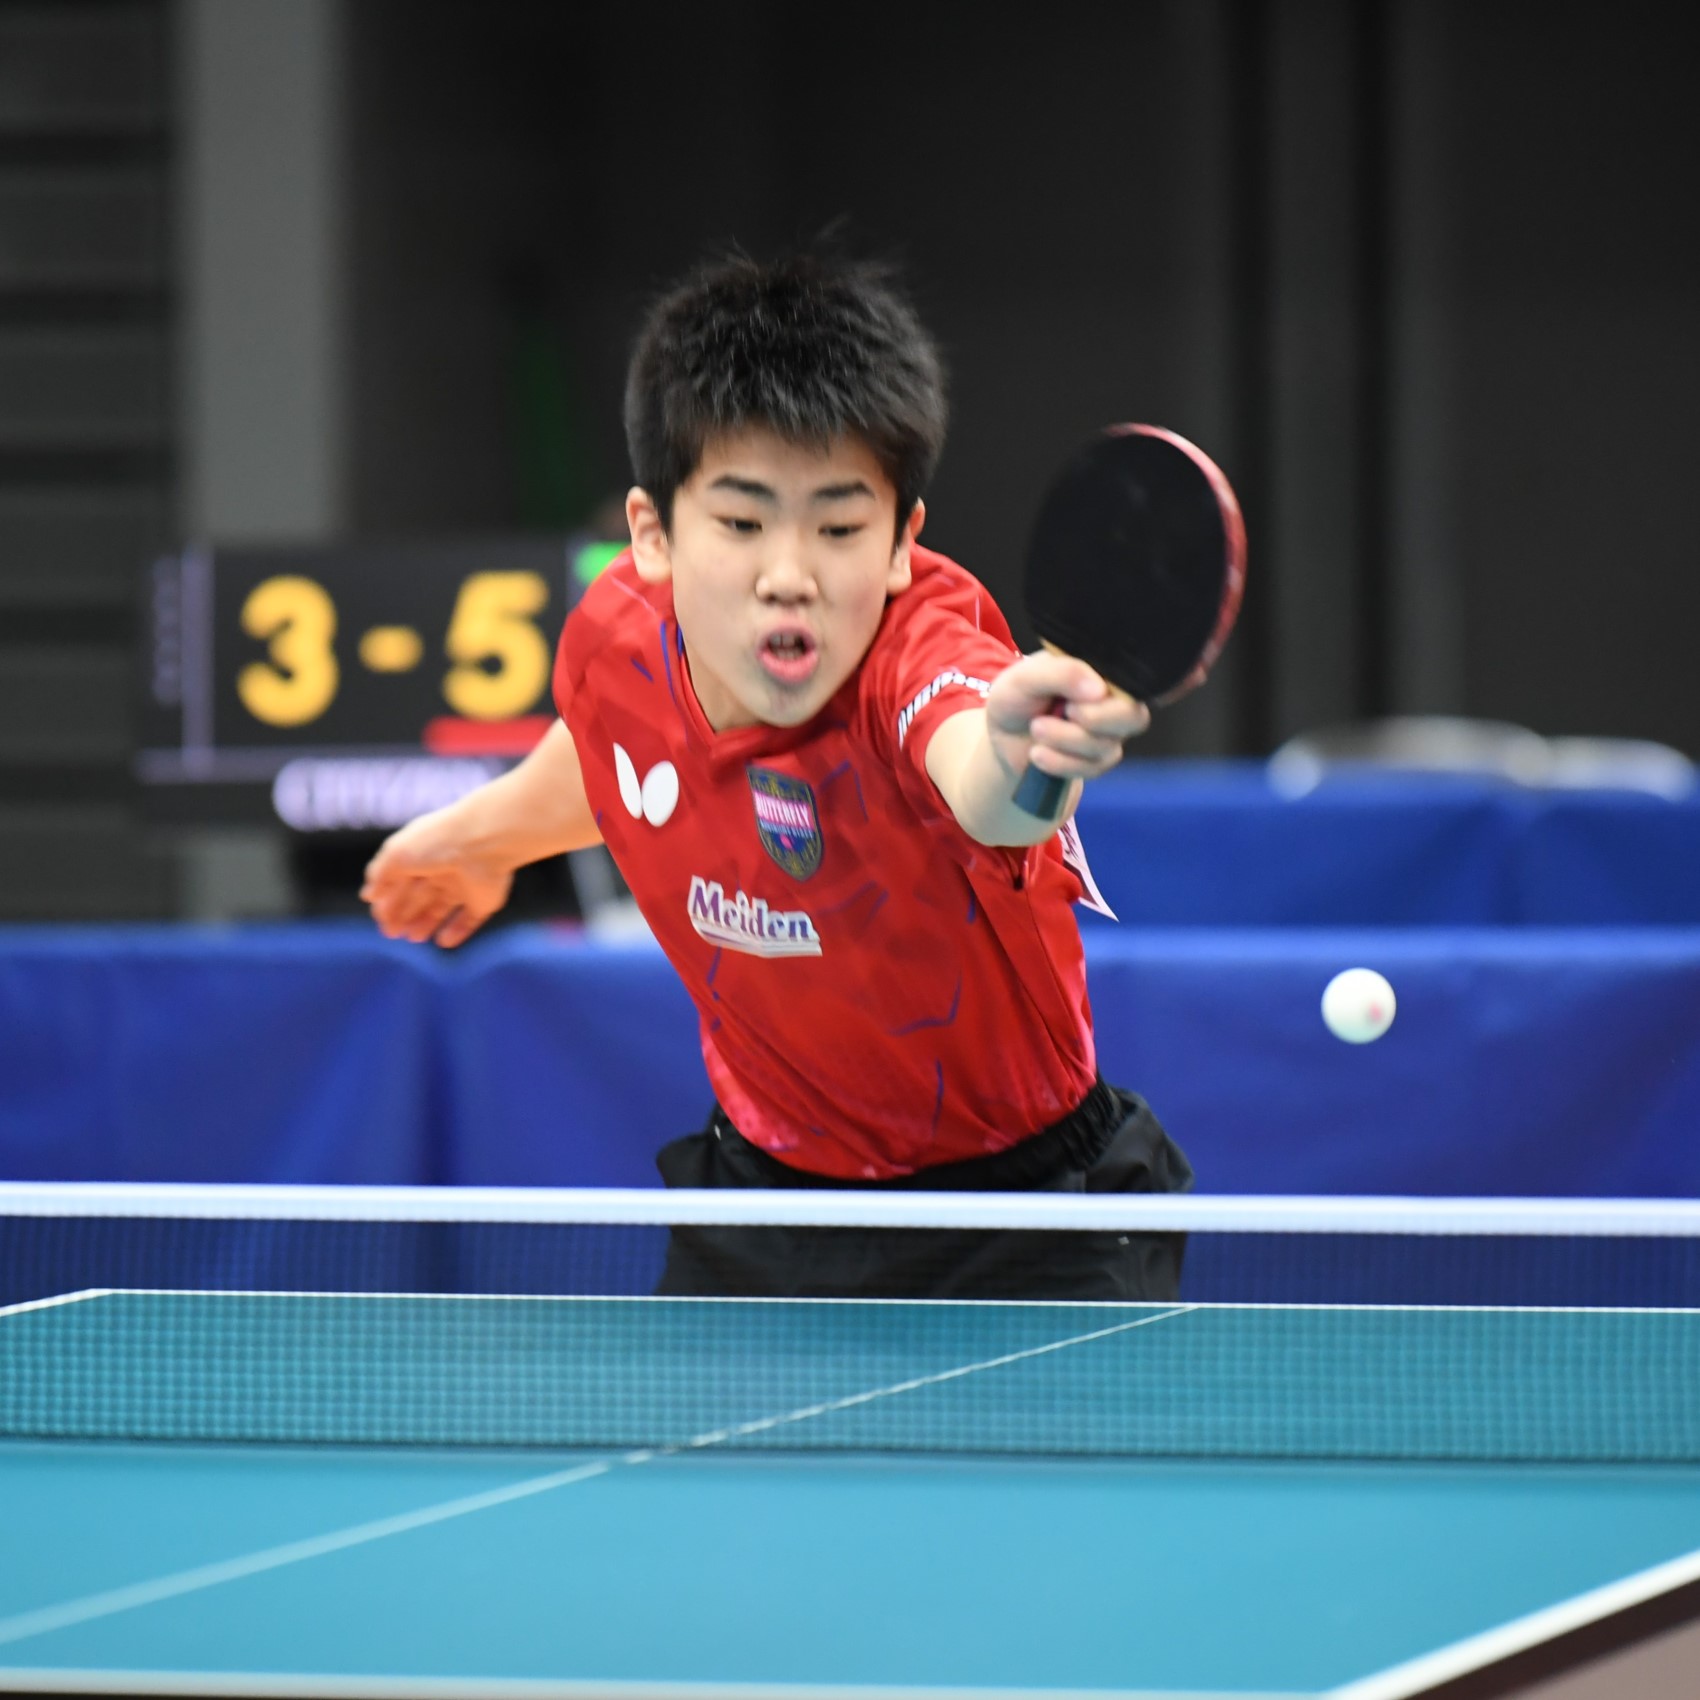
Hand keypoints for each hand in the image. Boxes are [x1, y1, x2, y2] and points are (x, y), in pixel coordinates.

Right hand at [360, 809, 514, 948]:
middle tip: (390, 934)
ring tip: (412, 938)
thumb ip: (380, 875)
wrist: (483, 843)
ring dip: (425, 924)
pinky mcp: (485, 900)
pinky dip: (457, 931)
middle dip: (404, 914)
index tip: (379, 916)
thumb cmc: (435, 844)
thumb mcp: (396, 855)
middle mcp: (443, 868)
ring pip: (442, 908)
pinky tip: (442, 941)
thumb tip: (369, 896)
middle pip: (419, 896)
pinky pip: (470, 919)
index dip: (389, 899)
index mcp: (422, 852)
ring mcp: (466, 884)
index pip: (401, 879)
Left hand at [984, 650, 1150, 787]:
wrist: (1001, 738)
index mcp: (1100, 671)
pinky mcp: (1097, 762)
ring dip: (1066, 739)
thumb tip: (1100, 691)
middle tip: (1066, 711)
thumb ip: (1061, 673)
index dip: (1107, 695)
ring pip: (1108, 746)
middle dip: (1096, 719)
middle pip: (1134, 716)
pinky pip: (1092, 769)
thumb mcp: (1025, 677)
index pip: (1130, 681)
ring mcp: (1108, 733)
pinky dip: (1060, 763)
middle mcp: (1112, 701)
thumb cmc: (1016, 698)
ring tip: (1036, 729)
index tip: (1073, 699)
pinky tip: (1037, 754)